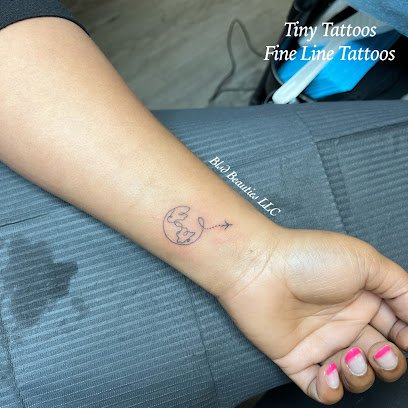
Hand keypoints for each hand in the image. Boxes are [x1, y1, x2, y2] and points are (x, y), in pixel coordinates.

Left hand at [218, 226, 407, 403]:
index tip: (406, 339)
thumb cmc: (309, 259)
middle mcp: (343, 321)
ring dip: (362, 376)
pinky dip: (331, 390)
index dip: (407, 339)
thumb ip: (400, 287)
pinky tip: (329, 371)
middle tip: (380, 351)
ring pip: (354, 375)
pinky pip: (319, 388)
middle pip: (380, 356)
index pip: (397, 327)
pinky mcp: (295, 358)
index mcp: (362, 298)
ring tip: (350, 356)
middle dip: (390, 363)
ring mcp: (319, 341)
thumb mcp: (365, 261)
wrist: (259, 268)